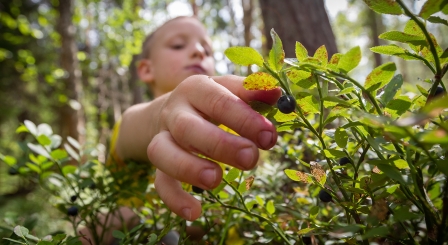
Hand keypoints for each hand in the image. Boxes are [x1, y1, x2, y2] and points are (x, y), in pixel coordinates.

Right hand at [147, 75, 280, 219]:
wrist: (169, 110)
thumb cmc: (210, 101)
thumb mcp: (228, 89)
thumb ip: (251, 91)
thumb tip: (277, 93)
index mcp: (196, 89)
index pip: (218, 100)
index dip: (244, 119)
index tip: (268, 136)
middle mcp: (175, 112)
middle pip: (188, 127)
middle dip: (220, 145)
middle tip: (251, 158)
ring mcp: (162, 138)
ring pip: (162, 152)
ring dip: (188, 168)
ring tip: (216, 180)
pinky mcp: (159, 164)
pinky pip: (160, 182)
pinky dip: (174, 198)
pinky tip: (194, 212)